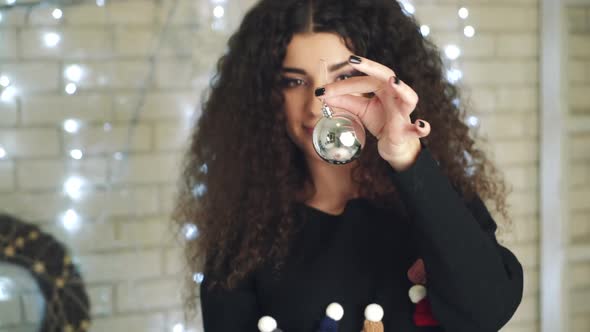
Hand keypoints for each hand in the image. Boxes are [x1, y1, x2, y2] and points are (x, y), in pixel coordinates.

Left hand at [316, 55, 430, 170]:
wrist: (394, 144)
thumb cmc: (380, 121)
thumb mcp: (360, 109)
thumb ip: (344, 101)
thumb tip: (322, 95)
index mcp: (383, 88)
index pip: (363, 80)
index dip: (342, 85)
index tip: (322, 90)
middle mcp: (396, 95)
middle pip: (386, 77)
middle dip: (371, 68)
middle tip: (353, 60)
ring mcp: (404, 113)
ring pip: (409, 97)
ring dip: (402, 89)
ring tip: (392, 82)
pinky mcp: (408, 132)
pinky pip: (419, 129)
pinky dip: (422, 127)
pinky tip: (421, 124)